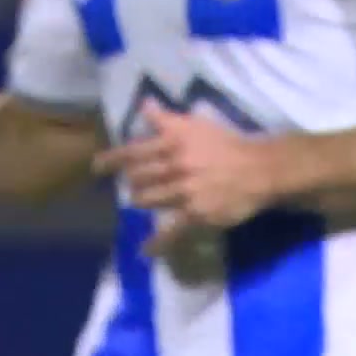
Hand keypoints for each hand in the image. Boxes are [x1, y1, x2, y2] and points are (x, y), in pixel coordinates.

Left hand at [94, 104, 276, 256]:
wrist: (259, 169)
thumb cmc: (227, 144)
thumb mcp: (197, 124)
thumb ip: (167, 118)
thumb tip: (143, 104)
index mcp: (174, 142)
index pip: (134, 151)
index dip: (112, 159)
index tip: (96, 166)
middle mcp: (175, 166)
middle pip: (138, 177)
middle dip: (131, 181)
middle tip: (132, 183)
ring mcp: (185, 192)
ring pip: (148, 200)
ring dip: (141, 200)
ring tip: (141, 199)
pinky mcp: (196, 215)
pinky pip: (171, 231)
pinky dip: (157, 243)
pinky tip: (146, 250)